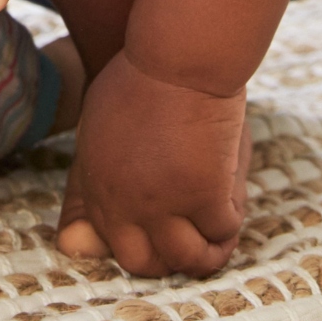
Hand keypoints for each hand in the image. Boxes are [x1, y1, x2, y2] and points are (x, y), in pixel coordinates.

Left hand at [55, 50, 248, 275]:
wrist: (174, 57)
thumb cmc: (142, 77)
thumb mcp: (100, 122)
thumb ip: (100, 166)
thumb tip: (90, 212)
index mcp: (98, 185)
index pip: (113, 241)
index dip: (142, 244)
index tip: (163, 235)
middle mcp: (125, 203)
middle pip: (143, 263)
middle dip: (168, 262)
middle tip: (191, 245)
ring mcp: (162, 203)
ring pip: (186, 258)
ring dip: (206, 253)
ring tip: (217, 238)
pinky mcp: (201, 194)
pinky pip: (222, 229)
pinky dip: (230, 223)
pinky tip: (231, 207)